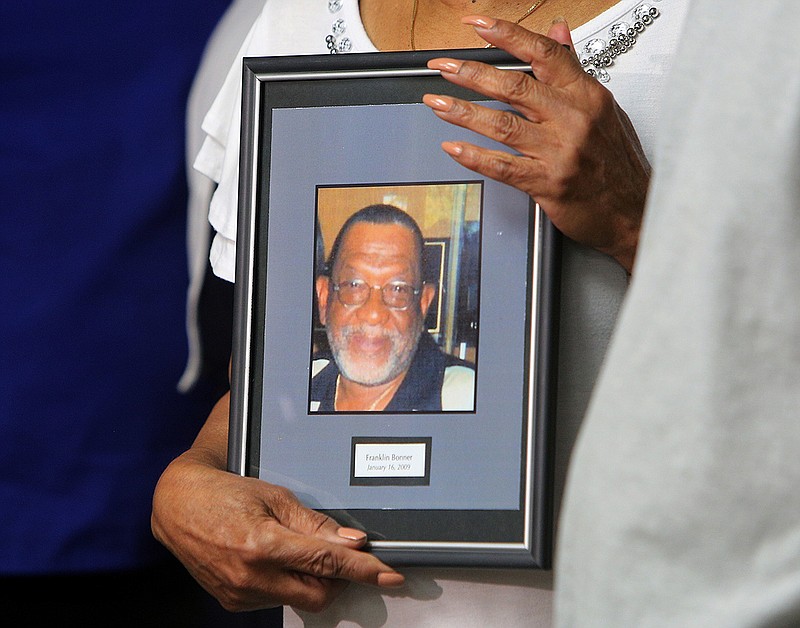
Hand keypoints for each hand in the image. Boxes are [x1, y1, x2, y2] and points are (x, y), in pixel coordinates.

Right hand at [151, 393, 403, 612]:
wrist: (177, 506)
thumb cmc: (225, 494)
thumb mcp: (275, 497)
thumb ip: (315, 524)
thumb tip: (352, 541)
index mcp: (263, 545)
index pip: (327, 562)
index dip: (364, 570)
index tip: (389, 575)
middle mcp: (251, 576)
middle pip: (319, 594)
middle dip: (338, 579)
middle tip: (340, 554)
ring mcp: (240, 594)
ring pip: (298, 599)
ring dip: (310, 579)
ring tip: (293, 547)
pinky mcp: (233, 602)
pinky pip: (276, 600)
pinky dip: (287, 583)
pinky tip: (275, 558)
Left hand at [422, 16, 649, 272]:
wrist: (635, 210)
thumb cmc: (618, 162)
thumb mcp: (603, 107)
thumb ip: (573, 70)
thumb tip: (557, 31)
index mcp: (586, 95)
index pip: (543, 53)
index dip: (506, 35)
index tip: (477, 25)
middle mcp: (572, 119)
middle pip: (514, 87)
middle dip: (470, 74)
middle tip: (441, 66)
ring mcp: (559, 152)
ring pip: (502, 125)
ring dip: (463, 113)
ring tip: (436, 103)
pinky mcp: (548, 184)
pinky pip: (503, 167)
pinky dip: (475, 157)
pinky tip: (453, 148)